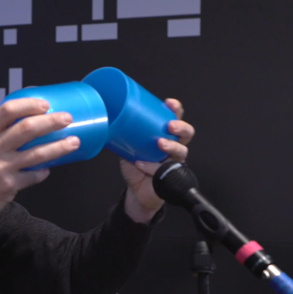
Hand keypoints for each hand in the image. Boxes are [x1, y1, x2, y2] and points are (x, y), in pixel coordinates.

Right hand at [0, 98, 80, 244]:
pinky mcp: (8, 186)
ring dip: (59, 147)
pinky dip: (44, 171)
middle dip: (52, 122)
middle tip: (67, 118)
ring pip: (37, 154)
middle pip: (27, 129)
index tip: (46, 104)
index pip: (7, 110)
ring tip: (74, 141)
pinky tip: (49, 169)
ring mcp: (0, 168)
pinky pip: (34, 176)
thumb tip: (27, 119)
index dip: (30, 104)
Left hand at [121, 98, 194, 222]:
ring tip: (160, 144)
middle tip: (170, 125)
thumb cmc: (136, 165)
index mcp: (165, 135)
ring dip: (172, 146)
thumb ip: (122, 135)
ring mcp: (174, 162)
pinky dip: (152, 168)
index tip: (169, 103)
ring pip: (181, 151)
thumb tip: (105, 121)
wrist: (137, 190)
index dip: (176, 109)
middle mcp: (174, 147)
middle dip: (181, 127)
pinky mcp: (171, 177)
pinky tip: (141, 164)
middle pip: (186, 133)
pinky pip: (165, 170)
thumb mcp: (127, 147)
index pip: (175, 118)